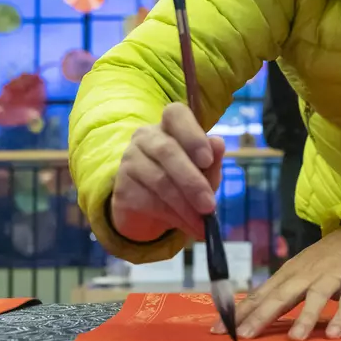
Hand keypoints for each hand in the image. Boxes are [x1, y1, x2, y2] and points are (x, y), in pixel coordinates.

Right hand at [111, 103, 224, 242]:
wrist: (148, 210)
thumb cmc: (182, 182)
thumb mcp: (203, 173)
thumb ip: (211, 161)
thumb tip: (218, 143)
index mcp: (169, 126)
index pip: (176, 114)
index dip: (192, 134)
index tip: (207, 160)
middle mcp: (146, 137)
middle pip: (167, 151)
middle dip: (192, 181)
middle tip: (209, 206)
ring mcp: (130, 160)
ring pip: (159, 180)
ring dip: (185, 206)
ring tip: (202, 224)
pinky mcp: (121, 188)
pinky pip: (148, 201)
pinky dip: (172, 217)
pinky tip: (186, 226)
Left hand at [216, 225, 340, 340]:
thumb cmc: (323, 261)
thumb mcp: (297, 273)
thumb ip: (279, 293)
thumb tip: (250, 316)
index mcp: (287, 275)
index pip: (260, 294)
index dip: (240, 312)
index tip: (218, 329)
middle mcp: (305, 275)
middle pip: (281, 296)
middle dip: (261, 316)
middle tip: (244, 336)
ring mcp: (330, 277)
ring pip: (315, 297)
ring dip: (305, 317)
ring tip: (295, 339)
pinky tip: (334, 334)